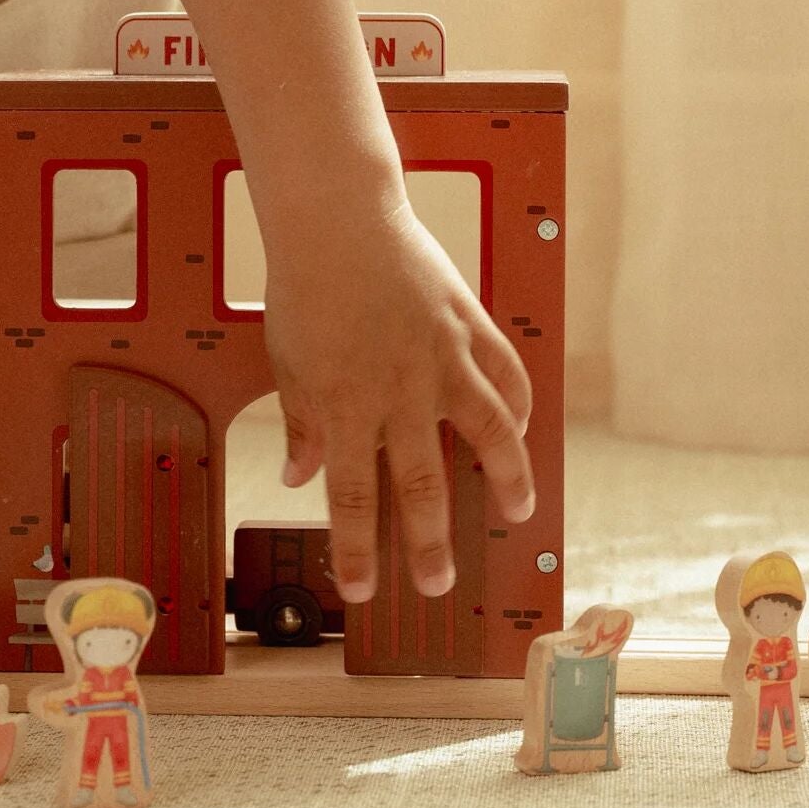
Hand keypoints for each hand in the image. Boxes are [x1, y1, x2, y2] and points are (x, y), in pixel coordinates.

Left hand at [266, 199, 534, 602]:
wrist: (337, 217)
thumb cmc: (302, 286)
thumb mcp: (286, 360)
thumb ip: (300, 422)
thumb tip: (298, 476)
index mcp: (344, 402)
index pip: (352, 495)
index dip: (358, 549)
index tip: (361, 590)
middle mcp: (399, 389)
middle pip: (423, 482)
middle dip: (430, 542)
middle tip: (438, 584)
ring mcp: (441, 356)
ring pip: (489, 432)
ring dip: (506, 478)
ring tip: (516, 513)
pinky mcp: (468, 325)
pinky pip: (506, 375)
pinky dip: (519, 407)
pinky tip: (522, 433)